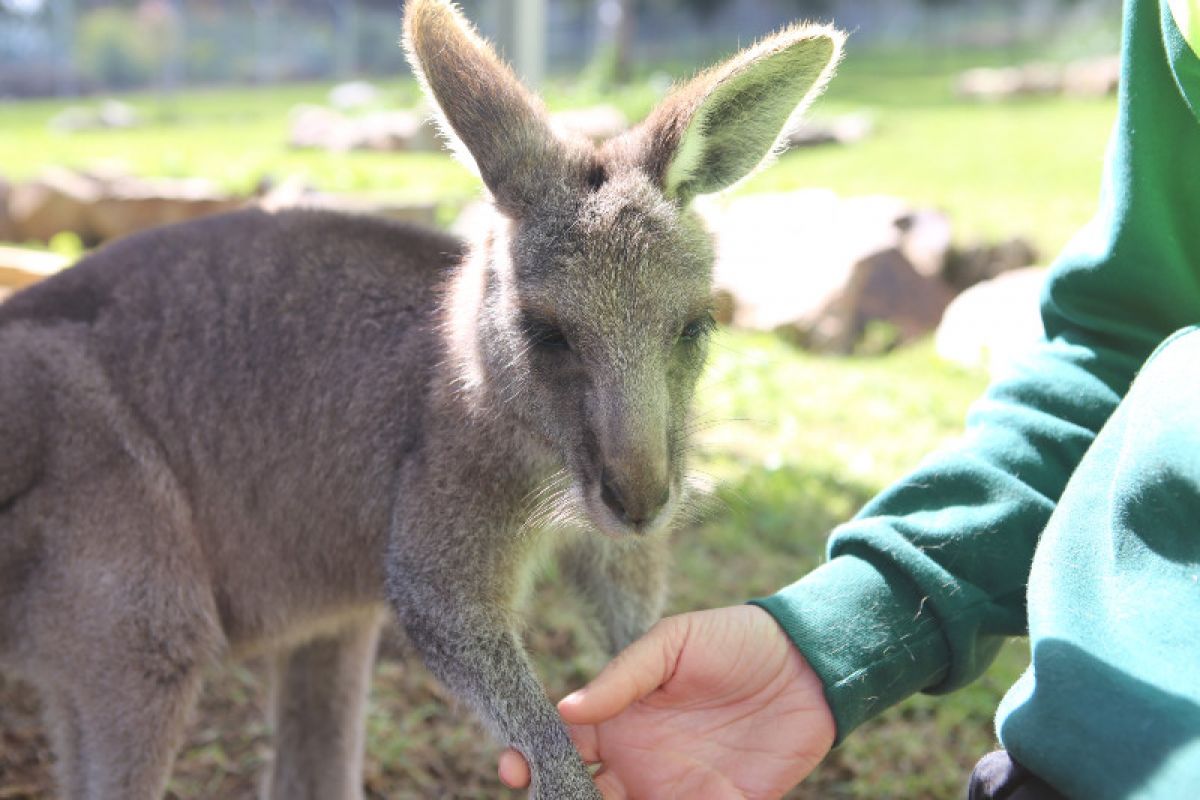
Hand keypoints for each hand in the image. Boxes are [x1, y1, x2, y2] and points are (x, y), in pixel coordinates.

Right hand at [498, 605, 835, 798]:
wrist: (808, 660)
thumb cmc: (733, 639)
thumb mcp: (672, 643)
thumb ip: (622, 678)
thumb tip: (565, 712)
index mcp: (620, 719)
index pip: (562, 747)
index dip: (532, 759)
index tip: (512, 768)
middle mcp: (640, 762)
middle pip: (582, 795)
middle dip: (558, 798)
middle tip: (549, 795)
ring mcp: (679, 789)